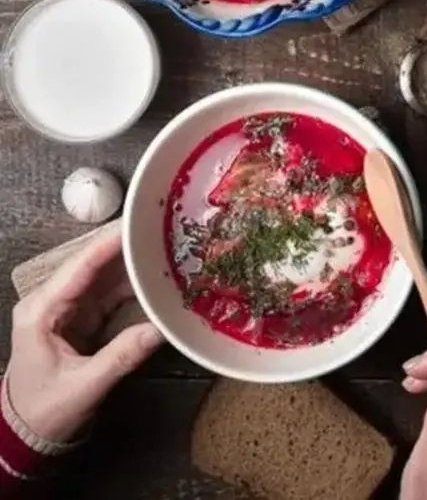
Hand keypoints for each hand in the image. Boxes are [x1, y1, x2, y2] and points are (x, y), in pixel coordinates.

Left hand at [5, 228, 163, 442]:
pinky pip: (112, 292)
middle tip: (163, 231)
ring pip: (106, 276)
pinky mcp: (83, 317)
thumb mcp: (84, 386)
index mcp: (41, 311)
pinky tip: (157, 275)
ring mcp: (68, 308)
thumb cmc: (44, 410)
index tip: (138, 225)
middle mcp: (52, 302)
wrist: (28, 432)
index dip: (109, 244)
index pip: (79, 268)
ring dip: (135, 264)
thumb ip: (122, 356)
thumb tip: (161, 329)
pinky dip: (135, 284)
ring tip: (167, 248)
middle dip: (127, 247)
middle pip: (94, 265)